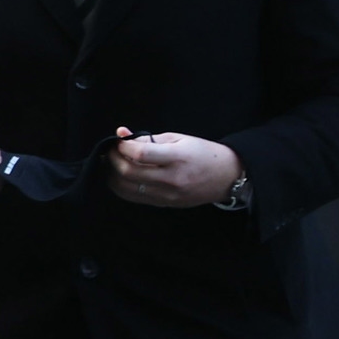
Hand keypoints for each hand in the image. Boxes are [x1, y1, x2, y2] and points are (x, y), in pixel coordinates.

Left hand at [107, 127, 241, 207]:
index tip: (119, 141)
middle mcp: (171, 179)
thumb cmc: (203, 153)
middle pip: (129, 173)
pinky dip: (121, 186)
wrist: (226, 177)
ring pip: (127, 188)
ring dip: (113, 174)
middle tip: (111, 151)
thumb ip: (149, 138)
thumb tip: (122, 134)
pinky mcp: (163, 203)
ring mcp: (167, 194)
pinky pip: (134, 197)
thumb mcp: (179, 138)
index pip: (141, 154)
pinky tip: (121, 176)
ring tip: (114, 162)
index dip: (123, 147)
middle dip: (113, 159)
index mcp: (177, 158)